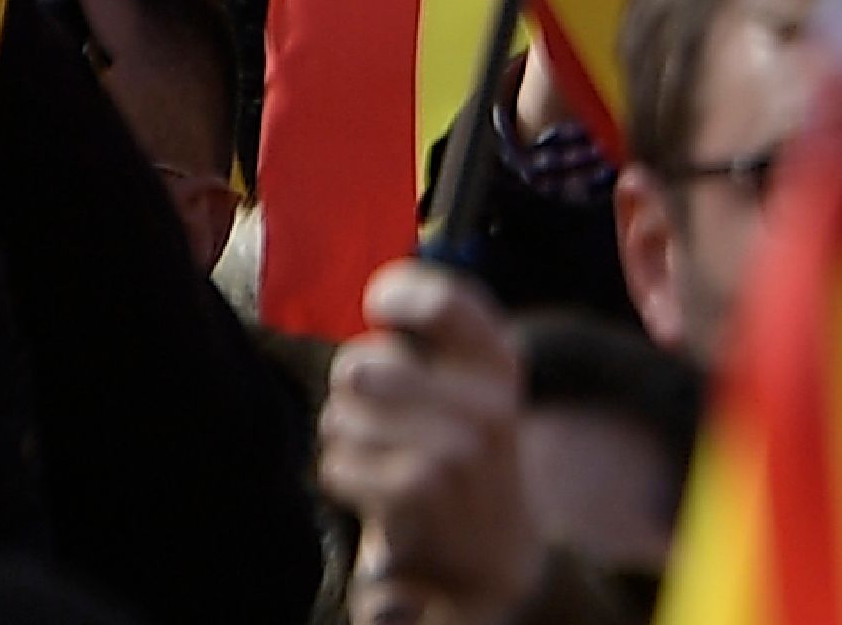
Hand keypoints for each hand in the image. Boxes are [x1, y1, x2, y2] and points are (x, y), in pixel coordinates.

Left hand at [322, 259, 541, 624]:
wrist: (496, 553)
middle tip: (375, 407)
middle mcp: (489, 402)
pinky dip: (342, 475)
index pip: (446, 303)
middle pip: (362, 366)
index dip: (398, 294)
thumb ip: (437, 336)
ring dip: (345, 435)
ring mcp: (458, 449)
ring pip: (342, 416)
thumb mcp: (476, 385)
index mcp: (502, 363)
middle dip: (352, 388)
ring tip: (379, 452)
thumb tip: (380, 289)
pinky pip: (338, 463)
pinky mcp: (419, 491)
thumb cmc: (467, 451)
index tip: (379, 303)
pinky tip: (372, 487)